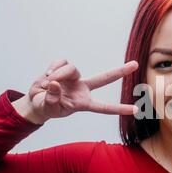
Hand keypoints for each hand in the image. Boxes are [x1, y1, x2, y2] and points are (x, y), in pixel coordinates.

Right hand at [24, 60, 138, 121]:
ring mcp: (75, 78)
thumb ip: (51, 98)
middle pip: (105, 78)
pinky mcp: (65, 69)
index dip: (120, 108)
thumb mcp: (47, 107)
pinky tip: (47, 75)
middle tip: (136, 64)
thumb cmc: (45, 108)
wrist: (35, 100)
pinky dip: (53, 67)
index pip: (104, 107)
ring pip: (72, 68)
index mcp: (83, 103)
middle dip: (120, 71)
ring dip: (58, 73)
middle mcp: (83, 89)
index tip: (136, 110)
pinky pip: (62, 62)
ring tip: (47, 82)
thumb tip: (56, 84)